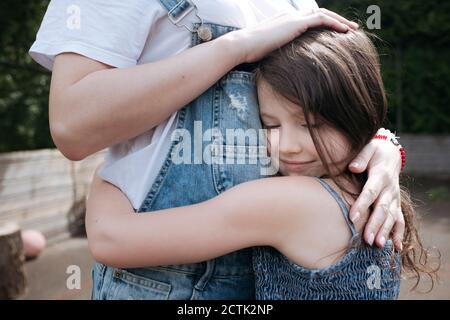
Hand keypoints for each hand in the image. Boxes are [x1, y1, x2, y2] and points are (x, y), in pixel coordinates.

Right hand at [226, 8, 358, 63]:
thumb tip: (280, 66)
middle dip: (335, 20)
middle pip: (318, 13)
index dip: (322, 24)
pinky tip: (345, 31)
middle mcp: (290, 16)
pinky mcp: (296, 23)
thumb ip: (277, 52)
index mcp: (283, 21)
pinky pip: (321, 19)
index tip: (332, 33)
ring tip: (352, 30)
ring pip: (323, 14)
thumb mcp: (266, 52)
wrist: (242, 46)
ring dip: (339, 21)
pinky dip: (334, 23)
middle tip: (349, 29)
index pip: (307, 18)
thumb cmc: (250, 53)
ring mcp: (293, 17)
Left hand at [349, 138, 404, 250]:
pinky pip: (400, 220)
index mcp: (380, 176)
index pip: (370, 192)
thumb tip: (352, 167)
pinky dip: (399, 234)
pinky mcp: (396, 203)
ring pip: (391, 217)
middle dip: (374, 224)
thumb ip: (361, 157)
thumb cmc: (374, 151)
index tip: (352, 217)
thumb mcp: (368, 148)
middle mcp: (390, 189)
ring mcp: (395, 197)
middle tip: (366, 239)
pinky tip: (396, 247)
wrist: (391, 153)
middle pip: (382, 208)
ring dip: (385, 231)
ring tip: (377, 245)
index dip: (362, 205)